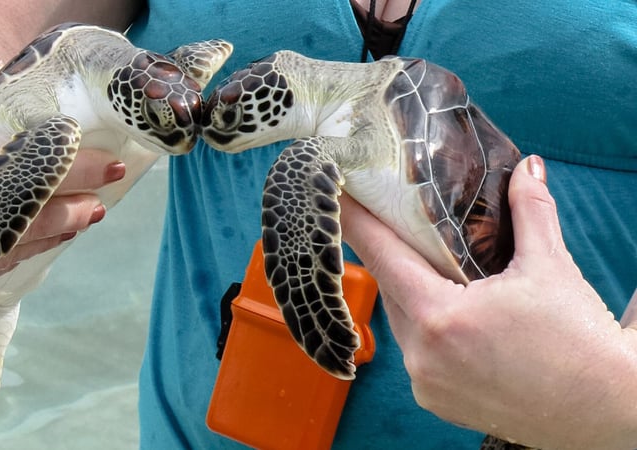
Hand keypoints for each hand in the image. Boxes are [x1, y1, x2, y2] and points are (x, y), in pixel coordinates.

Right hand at [0, 68, 124, 302]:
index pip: (31, 176)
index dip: (75, 168)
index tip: (105, 160)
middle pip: (38, 218)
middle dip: (80, 201)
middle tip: (110, 186)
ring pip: (25, 249)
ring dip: (62, 230)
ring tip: (90, 213)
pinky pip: (0, 271)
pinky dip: (30, 253)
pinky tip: (48, 240)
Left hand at [341, 156, 636, 448]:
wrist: (606, 409)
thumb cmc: (577, 341)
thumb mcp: (551, 267)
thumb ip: (529, 211)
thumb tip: (526, 168)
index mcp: (440, 317)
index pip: (382, 257)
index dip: (358, 224)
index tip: (339, 199)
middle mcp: (422, 356)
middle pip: (391, 289)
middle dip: (395, 257)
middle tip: (400, 228)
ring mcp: (426, 383)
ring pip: (402, 323)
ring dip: (411, 294)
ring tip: (432, 269)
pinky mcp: (436, 402)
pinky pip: (415, 354)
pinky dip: (424, 330)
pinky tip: (449, 315)